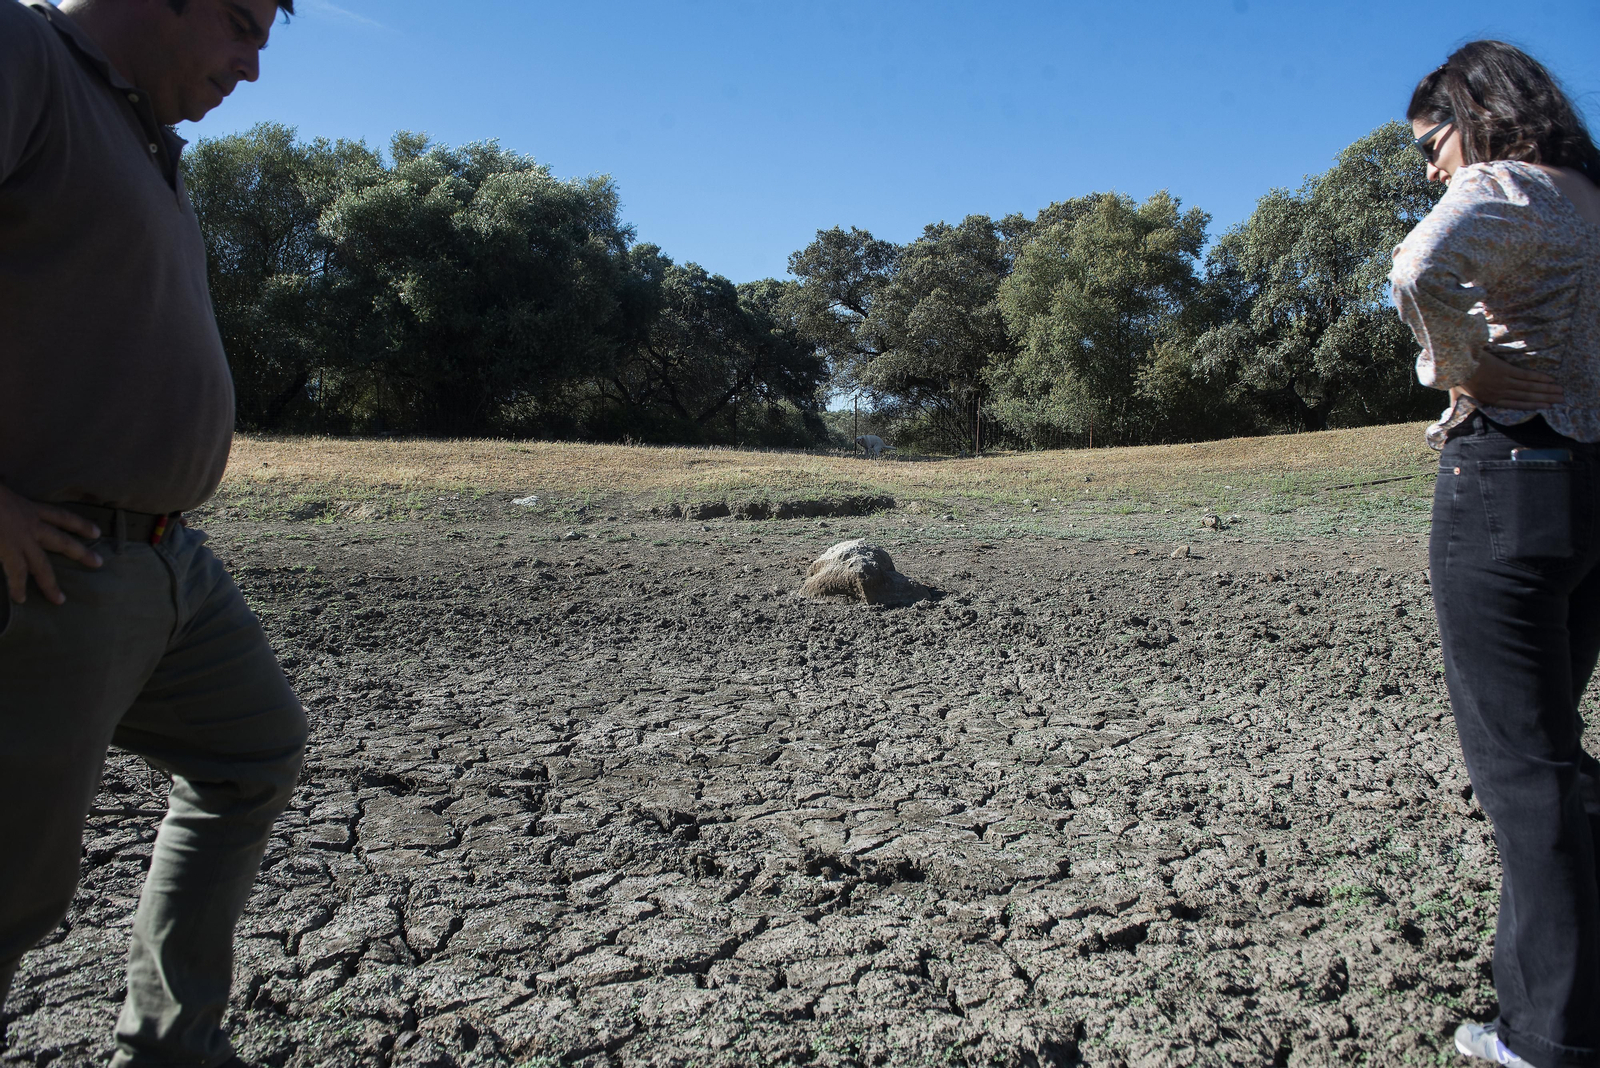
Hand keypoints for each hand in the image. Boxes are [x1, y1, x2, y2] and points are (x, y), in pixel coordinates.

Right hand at [0, 483, 102, 604]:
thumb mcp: (3, 497)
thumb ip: (10, 508)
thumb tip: (10, 519)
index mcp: (28, 509)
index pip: (60, 516)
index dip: (80, 524)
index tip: (97, 532)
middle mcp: (29, 524)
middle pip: (61, 541)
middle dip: (80, 552)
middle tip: (99, 563)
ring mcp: (20, 538)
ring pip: (41, 564)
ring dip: (50, 583)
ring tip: (60, 600)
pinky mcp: (8, 548)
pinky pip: (16, 572)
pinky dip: (18, 587)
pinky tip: (21, 599)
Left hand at [1454, 350, 1564, 409]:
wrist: (1456, 362)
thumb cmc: (1454, 377)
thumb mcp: (1454, 394)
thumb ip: (1456, 404)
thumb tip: (1448, 415)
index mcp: (1489, 400)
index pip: (1516, 405)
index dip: (1533, 406)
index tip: (1547, 407)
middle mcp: (1500, 393)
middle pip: (1527, 397)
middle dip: (1546, 398)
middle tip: (1561, 399)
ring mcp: (1504, 382)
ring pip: (1529, 388)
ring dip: (1546, 389)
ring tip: (1560, 391)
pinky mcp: (1506, 370)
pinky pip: (1526, 376)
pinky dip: (1538, 378)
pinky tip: (1550, 380)